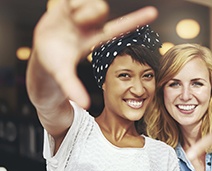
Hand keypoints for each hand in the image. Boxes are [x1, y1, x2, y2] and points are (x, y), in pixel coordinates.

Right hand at [32, 0, 157, 108]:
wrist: (42, 54)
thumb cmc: (56, 65)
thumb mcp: (63, 75)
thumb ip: (72, 88)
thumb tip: (83, 104)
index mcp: (97, 38)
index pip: (120, 27)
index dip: (136, 19)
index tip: (153, 14)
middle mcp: (92, 24)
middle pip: (100, 8)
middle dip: (90, 13)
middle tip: (79, 22)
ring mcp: (81, 14)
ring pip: (88, 0)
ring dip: (78, 9)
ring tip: (70, 20)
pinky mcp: (68, 5)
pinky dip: (71, 2)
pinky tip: (66, 12)